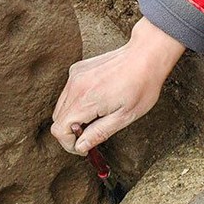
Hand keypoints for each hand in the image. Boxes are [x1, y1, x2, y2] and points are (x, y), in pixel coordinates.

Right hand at [52, 18, 185, 154]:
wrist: (145, 55)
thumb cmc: (141, 85)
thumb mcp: (125, 117)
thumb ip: (99, 133)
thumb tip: (81, 147)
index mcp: (85, 100)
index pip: (59, 129)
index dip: (69, 144)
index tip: (83, 148)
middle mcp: (75, 86)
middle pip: (57, 119)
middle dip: (70, 132)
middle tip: (91, 134)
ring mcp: (75, 76)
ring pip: (61, 106)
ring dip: (73, 117)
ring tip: (96, 118)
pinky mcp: (78, 69)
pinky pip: (68, 93)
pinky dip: (75, 103)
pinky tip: (96, 101)